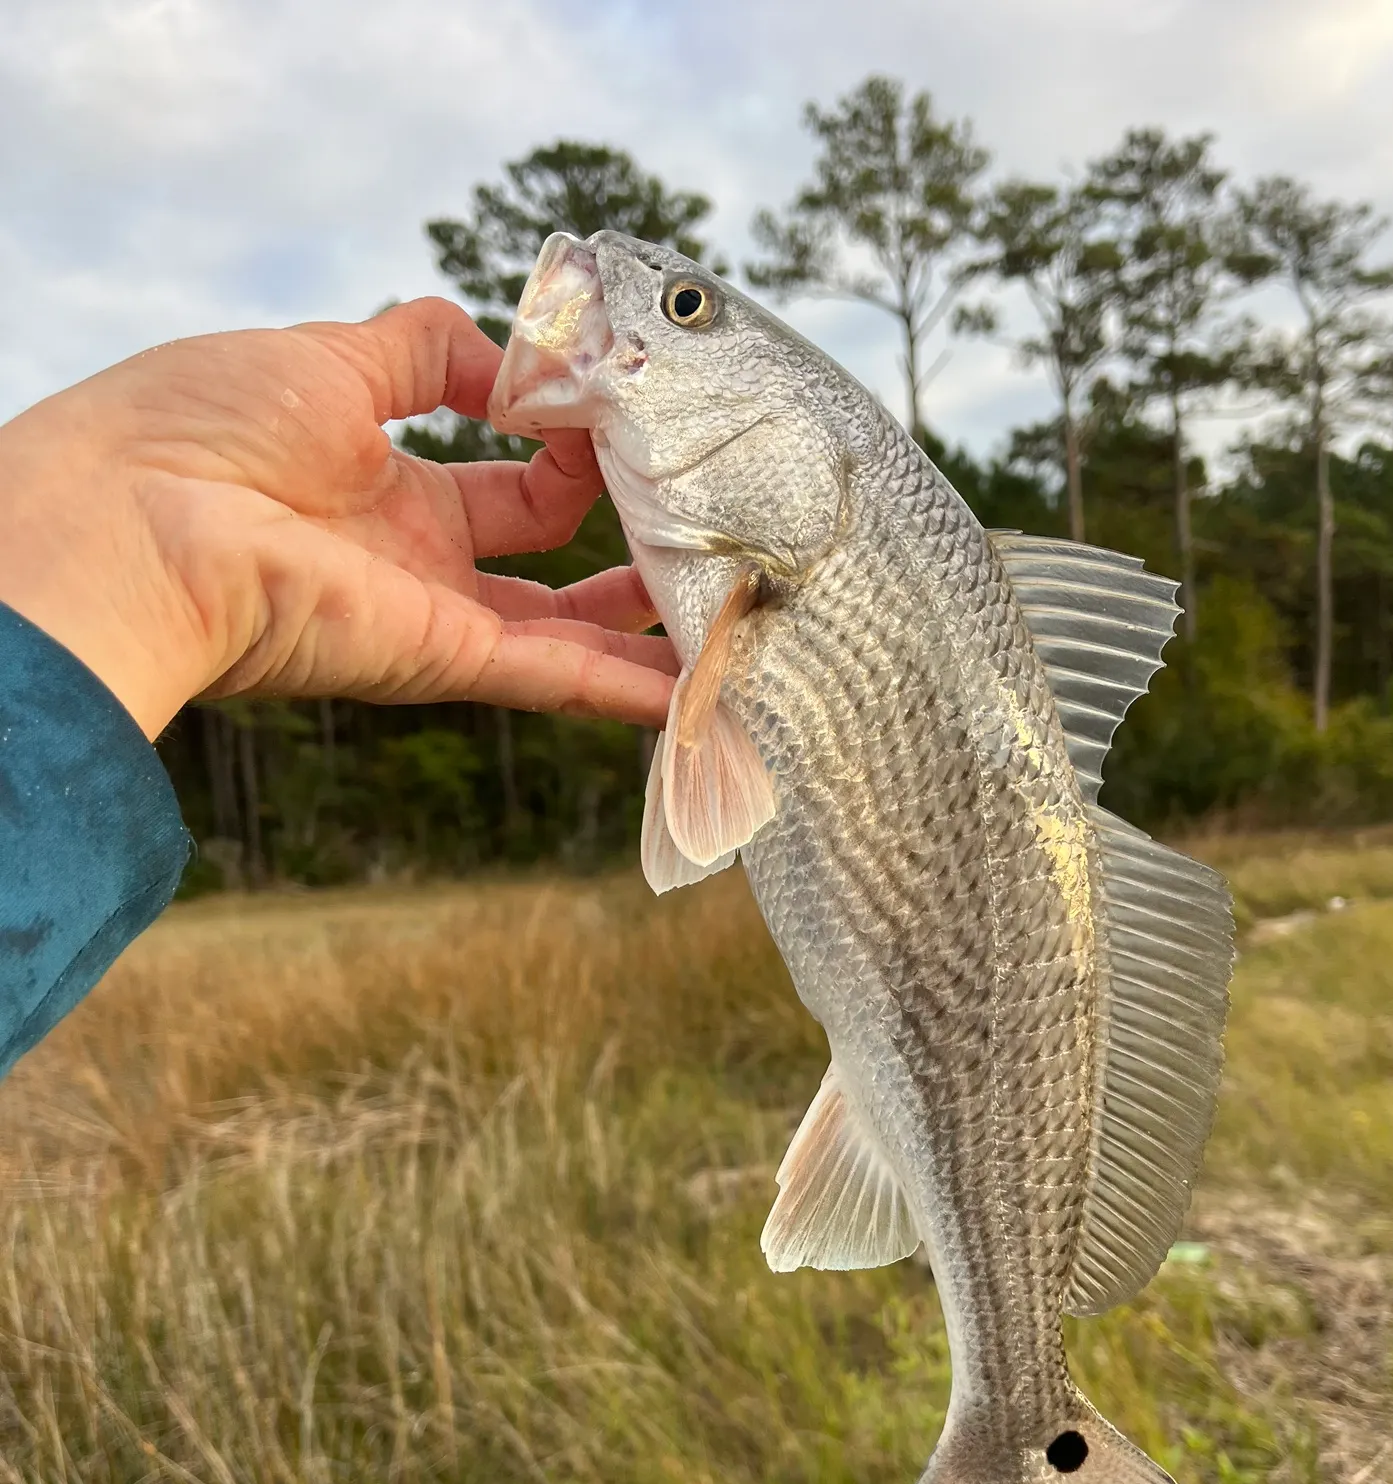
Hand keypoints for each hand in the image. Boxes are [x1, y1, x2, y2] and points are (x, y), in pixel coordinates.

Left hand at [0, 298, 675, 740]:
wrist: (134, 517)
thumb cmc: (202, 423)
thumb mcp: (331, 356)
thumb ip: (427, 351)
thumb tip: (512, 360)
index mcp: (389, 485)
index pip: (512, 481)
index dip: (573, 450)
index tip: (622, 418)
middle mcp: (421, 561)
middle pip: (550, 568)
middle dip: (624, 551)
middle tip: (700, 530)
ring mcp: (436, 619)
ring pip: (567, 637)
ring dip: (642, 633)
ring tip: (724, 620)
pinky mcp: (443, 662)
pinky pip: (556, 678)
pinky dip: (626, 690)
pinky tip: (696, 688)